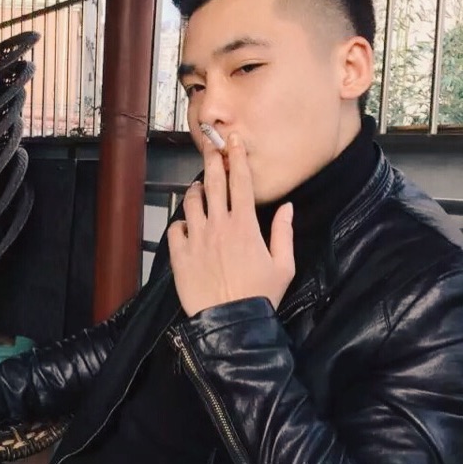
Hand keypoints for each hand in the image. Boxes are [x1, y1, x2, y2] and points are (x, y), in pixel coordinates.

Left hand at [168, 131, 294, 316]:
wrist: (231, 323)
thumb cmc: (261, 295)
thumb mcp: (283, 265)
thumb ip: (284, 232)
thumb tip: (287, 206)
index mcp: (245, 225)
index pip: (240, 182)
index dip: (237, 157)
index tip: (233, 140)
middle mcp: (218, 225)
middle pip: (213, 183)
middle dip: (212, 160)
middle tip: (211, 145)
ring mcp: (196, 238)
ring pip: (191, 201)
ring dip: (195, 191)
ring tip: (199, 188)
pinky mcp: (180, 253)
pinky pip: (176, 228)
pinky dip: (181, 223)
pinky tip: (187, 225)